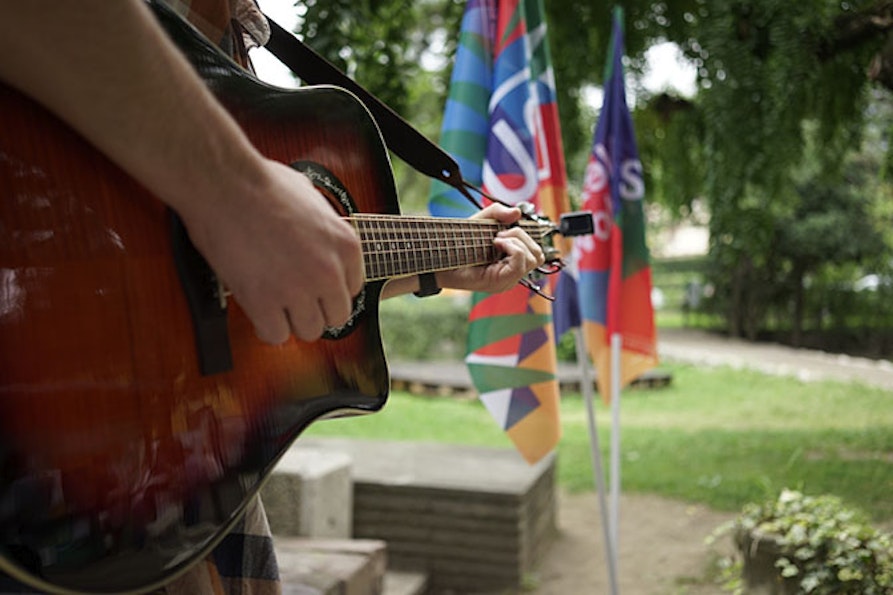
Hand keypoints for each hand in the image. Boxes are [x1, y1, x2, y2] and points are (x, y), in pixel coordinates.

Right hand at [181, 160, 363, 344]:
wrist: (224, 183)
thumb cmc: (261, 183)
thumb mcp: (312, 197)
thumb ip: (324, 226)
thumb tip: (322, 235)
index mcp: (346, 245)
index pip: (351, 290)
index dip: (328, 289)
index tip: (311, 285)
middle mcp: (329, 271)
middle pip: (336, 317)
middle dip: (314, 309)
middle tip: (292, 298)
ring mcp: (298, 289)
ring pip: (309, 331)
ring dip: (291, 320)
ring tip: (273, 302)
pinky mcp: (264, 302)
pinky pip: (276, 336)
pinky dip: (265, 328)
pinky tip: (258, 310)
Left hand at [437, 203, 544, 292]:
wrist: (440, 258)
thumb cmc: (458, 244)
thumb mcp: (481, 222)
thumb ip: (498, 213)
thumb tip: (517, 212)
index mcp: (511, 262)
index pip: (536, 252)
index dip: (526, 236)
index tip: (504, 230)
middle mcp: (512, 274)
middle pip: (538, 255)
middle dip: (522, 236)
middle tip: (499, 235)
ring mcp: (508, 280)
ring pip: (533, 259)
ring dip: (517, 241)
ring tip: (496, 239)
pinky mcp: (500, 282)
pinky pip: (520, 264)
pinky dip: (512, 248)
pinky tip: (496, 243)